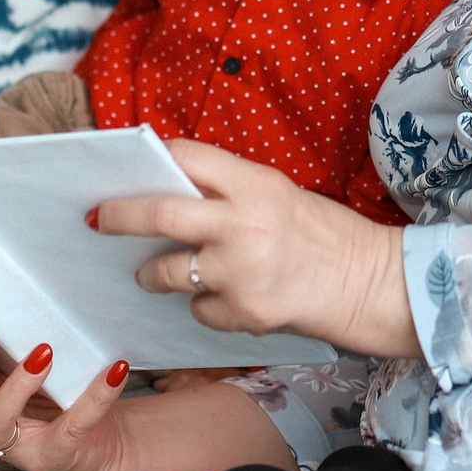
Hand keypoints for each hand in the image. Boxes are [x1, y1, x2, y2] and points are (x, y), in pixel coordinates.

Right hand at [0, 288, 292, 470]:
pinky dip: (94, 397)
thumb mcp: (18, 356)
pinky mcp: (57, 454)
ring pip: (2, 416)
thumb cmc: (51, 390)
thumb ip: (2, 324)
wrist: (96, 443)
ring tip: (43, 350)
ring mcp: (17, 441)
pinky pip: (75, 425)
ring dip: (18, 381)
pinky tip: (115, 369)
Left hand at [93, 140, 421, 359]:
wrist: (372, 284)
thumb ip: (230, 193)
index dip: (151, 160)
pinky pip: (200, 310)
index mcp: (256, 184)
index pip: (186, 157)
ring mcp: (242, 271)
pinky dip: (204, 306)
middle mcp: (245, 224)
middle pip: (159, 215)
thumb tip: (168, 191)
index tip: (125, 172)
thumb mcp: (280, 196)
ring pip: (170, 272)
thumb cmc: (325, 236)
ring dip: (154, 274)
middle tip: (99, 221)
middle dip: (120, 216)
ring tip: (152, 274)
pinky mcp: (246, 312)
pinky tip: (228, 300)